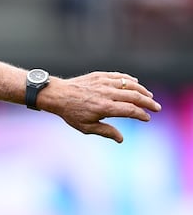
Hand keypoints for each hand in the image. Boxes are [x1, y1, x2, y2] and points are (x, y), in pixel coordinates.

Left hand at [42, 72, 161, 142]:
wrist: (57, 95)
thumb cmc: (71, 112)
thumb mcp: (86, 127)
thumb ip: (106, 132)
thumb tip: (121, 139)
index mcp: (105, 107)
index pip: (131, 110)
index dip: (142, 115)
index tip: (147, 118)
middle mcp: (106, 93)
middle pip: (134, 96)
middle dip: (148, 102)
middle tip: (156, 108)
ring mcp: (103, 82)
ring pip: (129, 84)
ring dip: (142, 90)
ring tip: (149, 96)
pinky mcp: (99, 75)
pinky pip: (119, 76)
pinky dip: (129, 79)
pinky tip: (135, 83)